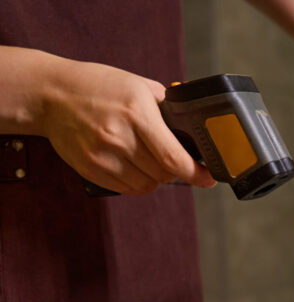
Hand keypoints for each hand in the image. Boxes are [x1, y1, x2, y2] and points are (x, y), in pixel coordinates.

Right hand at [39, 58, 215, 194]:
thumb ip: (168, 105)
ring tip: (152, 162)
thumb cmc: (98, 86)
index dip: (196, 173)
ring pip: (146, 185)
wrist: (51, 94)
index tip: (209, 178)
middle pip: (163, 174)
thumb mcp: (138, 85)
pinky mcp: (90, 169)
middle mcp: (119, 137)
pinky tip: (135, 168)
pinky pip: (127, 190)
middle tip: (177, 163)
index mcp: (136, 113)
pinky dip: (138, 184)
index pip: (173, 157)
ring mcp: (103, 156)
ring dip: (157, 179)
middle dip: (176, 172)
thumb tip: (194, 124)